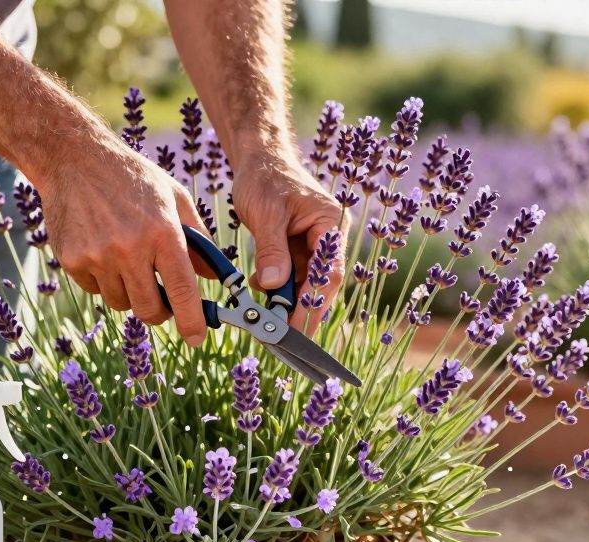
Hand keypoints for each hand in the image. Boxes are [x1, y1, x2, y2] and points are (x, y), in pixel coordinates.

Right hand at [42, 140, 209, 345]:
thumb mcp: (174, 198)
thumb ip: (198, 239)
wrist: (74, 159)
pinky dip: (103, 280)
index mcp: (162, 232)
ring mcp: (97, 256)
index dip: (192, 321)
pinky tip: (102, 249)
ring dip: (129, 292)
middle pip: (149, 309)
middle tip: (160, 298)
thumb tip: (214, 277)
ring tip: (127, 260)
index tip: (196, 338)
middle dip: (159, 312)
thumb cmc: (132, 178)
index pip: (182, 291)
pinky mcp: (72, 260)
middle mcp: (129, 248)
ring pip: (121, 303)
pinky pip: (95, 290)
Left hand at [231, 153, 348, 334]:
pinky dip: (276, 287)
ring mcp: (314, 243)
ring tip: (267, 319)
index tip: (298, 327)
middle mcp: (328, 237)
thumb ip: (272, 249)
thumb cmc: (266, 177)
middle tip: (282, 335)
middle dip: (302, 309)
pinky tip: (258, 289)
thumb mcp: (266, 213)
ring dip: (287, 300)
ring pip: (305, 282)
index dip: (314, 303)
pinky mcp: (298, 248)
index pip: (328, 272)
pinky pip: (291, 275)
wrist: (259, 159)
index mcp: (330, 224)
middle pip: (320, 283)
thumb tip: (274, 286)